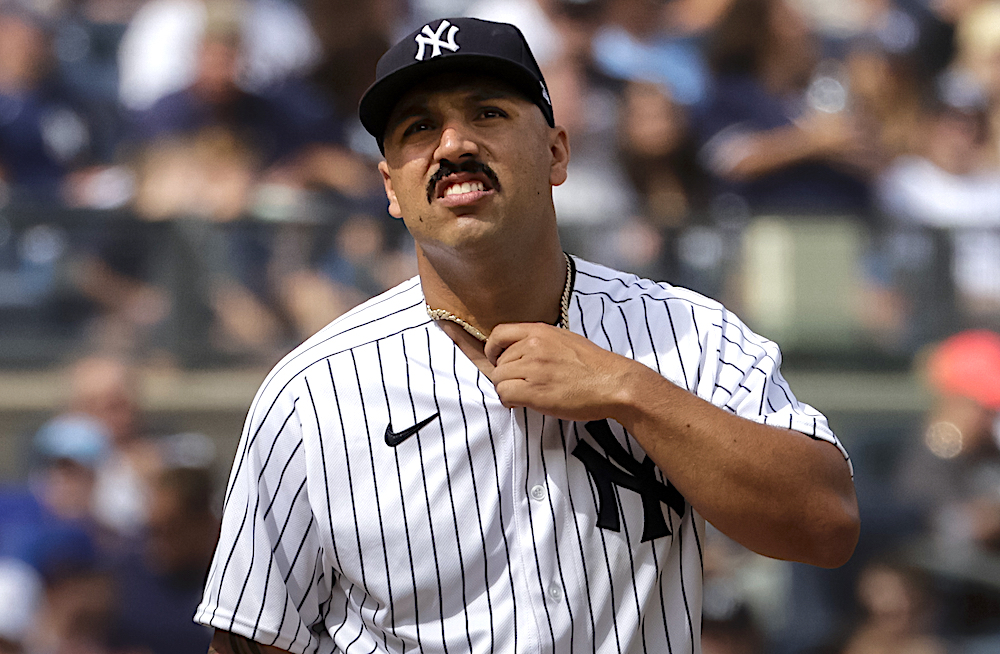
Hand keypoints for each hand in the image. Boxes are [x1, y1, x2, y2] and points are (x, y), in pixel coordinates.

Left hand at [484, 322, 645, 421]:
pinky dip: (509, 401)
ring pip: (499, 379)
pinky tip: (522, 403)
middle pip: (498, 362)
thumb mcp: (565, 340)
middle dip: (506, 375)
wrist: (614, 383)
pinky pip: (505, 394)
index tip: (496, 359)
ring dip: (508, 390)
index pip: (499, 333)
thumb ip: (540, 342)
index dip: (492, 349)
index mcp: (540, 331)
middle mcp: (533, 345)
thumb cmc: (594, 366)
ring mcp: (533, 368)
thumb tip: (519, 351)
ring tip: (524, 395)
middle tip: (521, 384)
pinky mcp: (534, 390)